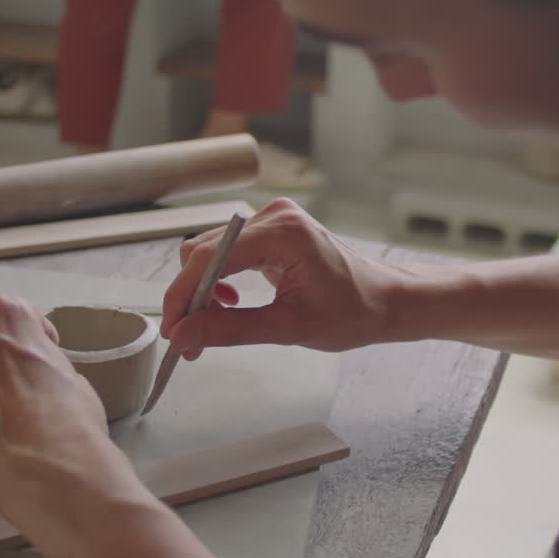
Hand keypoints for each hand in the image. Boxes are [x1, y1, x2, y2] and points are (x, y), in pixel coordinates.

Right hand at [161, 199, 402, 358]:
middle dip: (191, 297)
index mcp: (283, 232)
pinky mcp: (271, 232)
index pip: (209, 257)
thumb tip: (185, 335)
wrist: (386, 300)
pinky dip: (218, 282)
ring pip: (210, 253)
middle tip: (189, 340)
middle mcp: (274, 217)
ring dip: (203, 292)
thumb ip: (232, 330)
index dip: (183, 295)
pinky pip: (226, 254)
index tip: (172, 330)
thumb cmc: (355, 311)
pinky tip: (229, 305)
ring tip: (211, 327)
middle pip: (203, 252)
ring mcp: (272, 221)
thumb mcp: (290, 328)